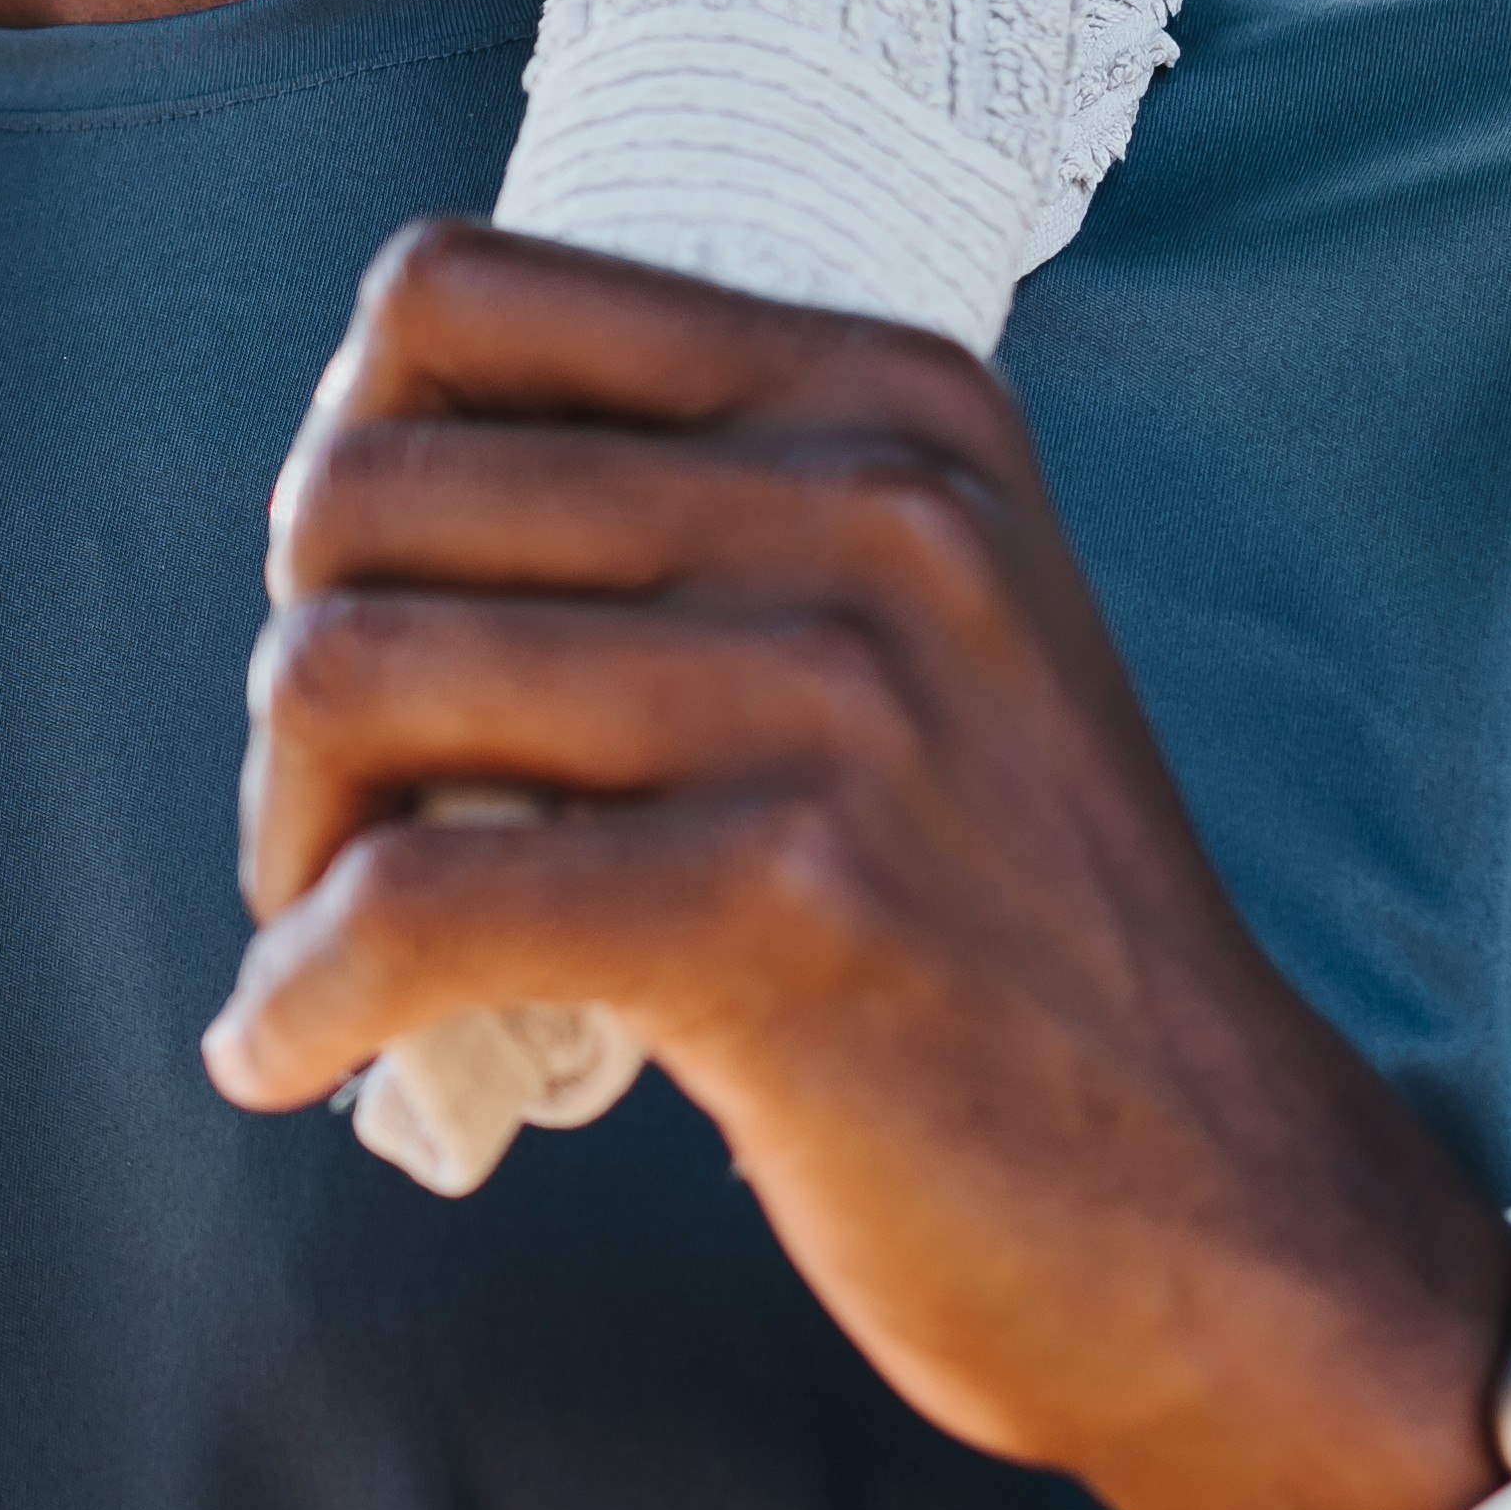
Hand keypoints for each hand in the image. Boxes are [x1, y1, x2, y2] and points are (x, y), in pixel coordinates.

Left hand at [209, 220, 1510, 1509]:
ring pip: (351, 670)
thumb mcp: (914, 636)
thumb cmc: (998, 938)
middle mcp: (872, 505)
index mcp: (885, 397)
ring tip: (322, 939)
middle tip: (335, 828)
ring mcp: (837, 699)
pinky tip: (289, 1055)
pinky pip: (404, 902)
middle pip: (367, 487)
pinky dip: (298, 994)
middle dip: (294, 680)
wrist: (1224, 1214)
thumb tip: (350, 494)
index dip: (347, 451)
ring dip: (286, 835)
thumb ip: (705, 522)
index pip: (455, 295)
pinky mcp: (780, 905)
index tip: (364, 607)